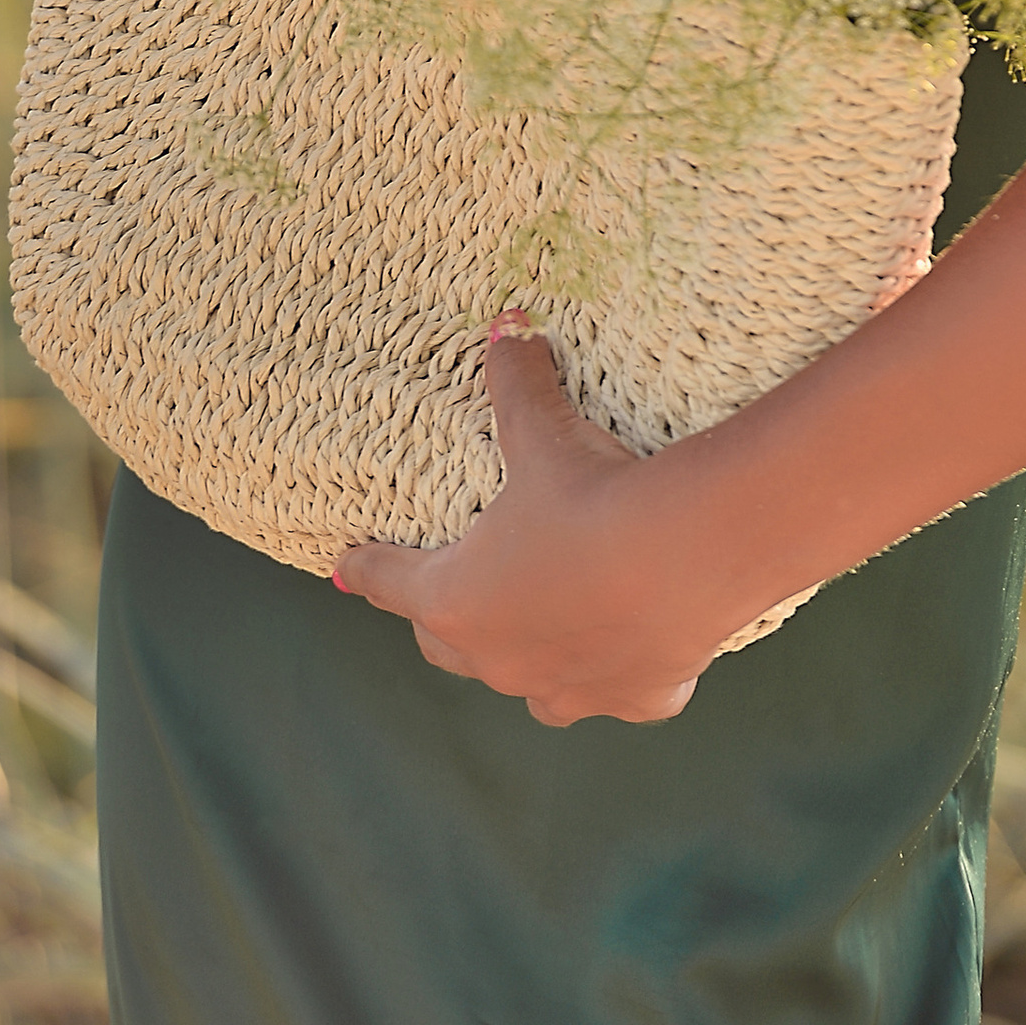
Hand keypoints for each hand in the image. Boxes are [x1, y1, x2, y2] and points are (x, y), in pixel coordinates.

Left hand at [334, 322, 731, 724]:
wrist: (681, 557)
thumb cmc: (589, 496)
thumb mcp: (544, 434)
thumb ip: (517, 382)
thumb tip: (505, 325)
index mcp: (457, 599)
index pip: (390, 582)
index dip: (366, 570)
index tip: (344, 569)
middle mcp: (500, 659)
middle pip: (447, 645)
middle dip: (442, 620)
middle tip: (447, 592)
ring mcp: (565, 689)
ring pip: (526, 683)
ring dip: (525, 656)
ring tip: (542, 623)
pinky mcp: (633, 700)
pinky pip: (611, 691)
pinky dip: (613, 672)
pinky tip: (633, 643)